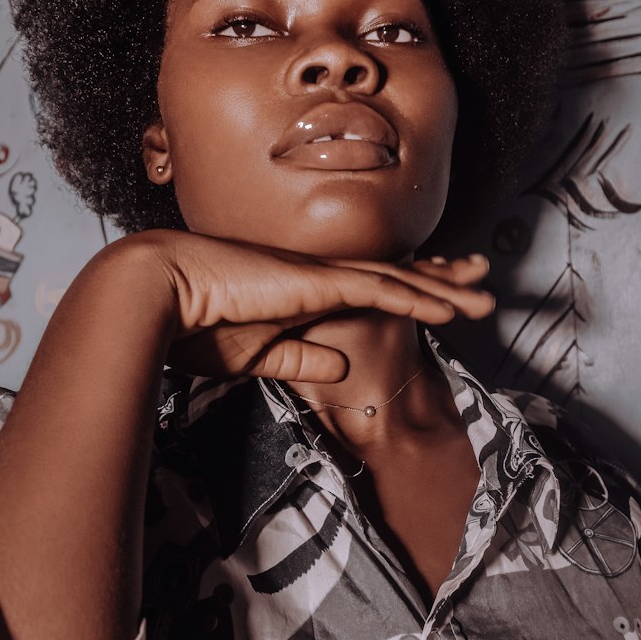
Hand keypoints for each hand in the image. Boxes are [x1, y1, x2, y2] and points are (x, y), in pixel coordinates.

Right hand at [129, 231, 493, 381]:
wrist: (155, 293)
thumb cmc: (193, 324)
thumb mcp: (257, 355)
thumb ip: (301, 357)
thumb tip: (340, 365)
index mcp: (305, 291)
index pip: (369, 286)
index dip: (409, 288)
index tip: (443, 294)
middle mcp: (319, 275)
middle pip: (395, 274)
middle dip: (443, 277)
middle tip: (482, 277)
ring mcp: (320, 274)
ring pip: (398, 278)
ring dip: (445, 288)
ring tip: (485, 296)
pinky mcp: (316, 281)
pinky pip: (379, 289)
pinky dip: (417, 296)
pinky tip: (448, 305)